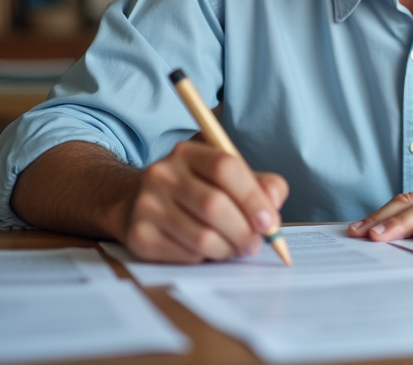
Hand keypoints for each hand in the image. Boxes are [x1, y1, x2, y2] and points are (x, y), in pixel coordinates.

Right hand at [122, 139, 288, 262]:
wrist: (139, 205)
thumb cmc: (197, 191)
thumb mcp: (227, 179)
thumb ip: (260, 186)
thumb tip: (273, 208)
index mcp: (187, 153)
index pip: (225, 167)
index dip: (253, 198)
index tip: (270, 222)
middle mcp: (162, 174)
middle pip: (214, 205)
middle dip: (243, 231)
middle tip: (254, 245)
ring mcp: (146, 205)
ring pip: (202, 237)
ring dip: (227, 249)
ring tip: (233, 249)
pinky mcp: (139, 236)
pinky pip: (186, 256)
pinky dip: (205, 259)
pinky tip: (206, 251)